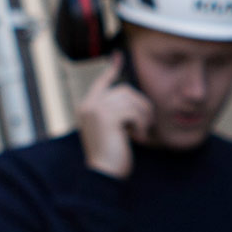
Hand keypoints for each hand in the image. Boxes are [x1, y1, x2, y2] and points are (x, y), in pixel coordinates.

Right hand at [77, 54, 152, 177]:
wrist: (104, 175)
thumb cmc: (111, 156)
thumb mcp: (112, 130)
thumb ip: (116, 112)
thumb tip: (133, 96)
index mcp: (87, 107)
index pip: (102, 82)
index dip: (112, 69)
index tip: (118, 56)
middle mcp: (88, 105)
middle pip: (125, 90)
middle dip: (141, 106)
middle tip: (144, 126)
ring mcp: (96, 110)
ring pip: (132, 100)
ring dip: (143, 117)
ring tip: (140, 134)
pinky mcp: (107, 117)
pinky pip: (134, 111)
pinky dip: (141, 124)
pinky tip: (137, 138)